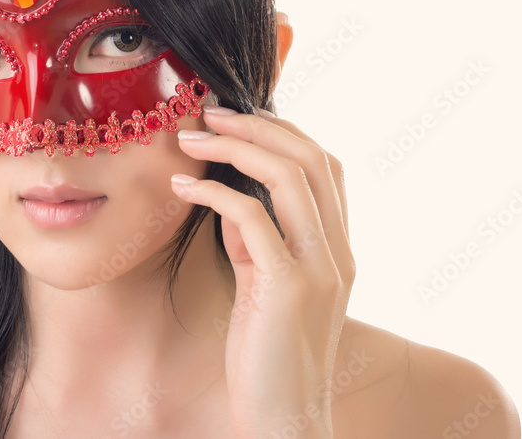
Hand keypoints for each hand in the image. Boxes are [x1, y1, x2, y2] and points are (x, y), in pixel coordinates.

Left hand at [171, 105, 354, 438]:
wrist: (283, 420)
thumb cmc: (267, 355)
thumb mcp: (264, 286)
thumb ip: (257, 242)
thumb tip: (230, 199)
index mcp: (337, 248)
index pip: (325, 166)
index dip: (283, 132)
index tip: (237, 120)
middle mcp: (338, 251)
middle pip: (311, 158)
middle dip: (258, 125)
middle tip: (209, 112)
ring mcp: (319, 268)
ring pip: (291, 177)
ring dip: (237, 146)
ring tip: (191, 137)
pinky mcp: (289, 288)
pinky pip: (252, 219)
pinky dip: (214, 192)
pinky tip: (183, 186)